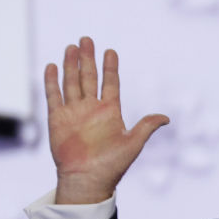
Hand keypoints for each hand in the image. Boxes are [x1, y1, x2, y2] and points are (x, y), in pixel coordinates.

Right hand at [45, 37, 168, 204]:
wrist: (87, 180)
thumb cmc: (112, 165)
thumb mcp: (133, 143)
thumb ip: (146, 127)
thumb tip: (166, 118)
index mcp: (110, 112)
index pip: (111, 83)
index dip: (110, 67)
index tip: (110, 51)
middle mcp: (91, 109)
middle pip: (88, 77)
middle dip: (87, 59)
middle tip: (86, 39)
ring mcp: (74, 112)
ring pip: (71, 82)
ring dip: (70, 65)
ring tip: (71, 47)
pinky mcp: (57, 119)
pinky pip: (54, 96)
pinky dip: (52, 81)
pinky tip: (52, 66)